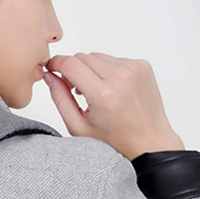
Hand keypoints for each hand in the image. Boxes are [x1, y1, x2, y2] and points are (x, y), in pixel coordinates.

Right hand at [43, 52, 184, 160]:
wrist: (150, 142)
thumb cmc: (116, 140)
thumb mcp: (79, 126)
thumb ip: (60, 98)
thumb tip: (49, 75)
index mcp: (102, 94)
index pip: (70, 64)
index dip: (56, 64)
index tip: (52, 69)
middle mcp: (120, 77)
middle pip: (83, 57)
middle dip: (74, 70)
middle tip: (77, 90)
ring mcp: (134, 69)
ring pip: (98, 57)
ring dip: (92, 70)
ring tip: (97, 92)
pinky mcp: (143, 66)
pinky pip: (115, 59)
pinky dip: (109, 71)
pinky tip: (113, 90)